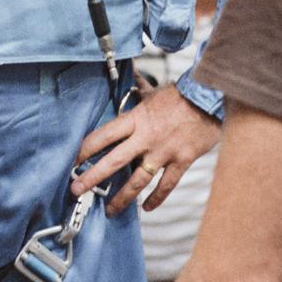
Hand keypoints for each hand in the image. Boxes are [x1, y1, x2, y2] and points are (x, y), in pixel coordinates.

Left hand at [71, 83, 220, 216]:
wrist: (210, 99)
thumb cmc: (181, 96)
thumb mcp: (154, 92)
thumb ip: (139, 87)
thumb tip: (130, 70)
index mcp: (136, 119)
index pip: (104, 135)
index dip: (86, 149)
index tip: (72, 160)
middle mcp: (146, 137)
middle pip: (114, 160)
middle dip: (93, 177)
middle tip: (76, 190)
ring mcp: (163, 152)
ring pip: (138, 179)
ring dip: (122, 197)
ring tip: (109, 210)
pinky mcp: (181, 161)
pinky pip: (166, 185)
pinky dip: (156, 198)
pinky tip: (146, 207)